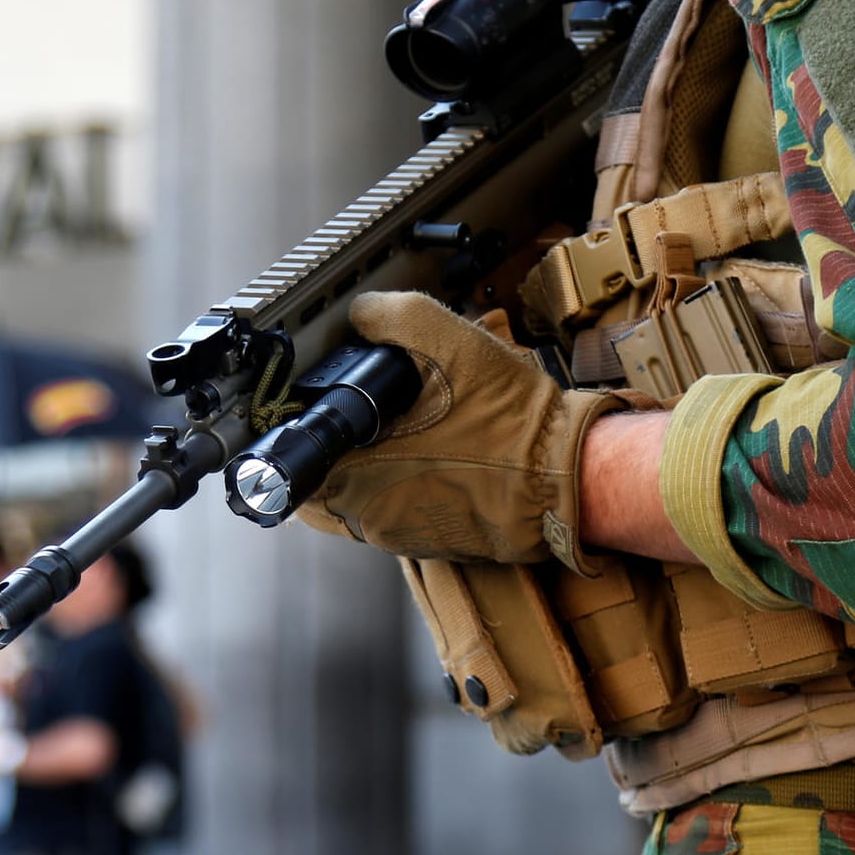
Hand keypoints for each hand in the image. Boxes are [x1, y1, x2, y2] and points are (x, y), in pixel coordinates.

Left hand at [294, 291, 650, 572]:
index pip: (290, 461)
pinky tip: (427, 451)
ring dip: (363, 464)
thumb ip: (389, 316)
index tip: (310, 407)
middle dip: (333, 444)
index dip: (293, 425)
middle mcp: (364, 516)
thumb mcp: (446, 339)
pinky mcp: (425, 542)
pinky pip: (390, 509)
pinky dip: (397, 481)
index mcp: (351, 475)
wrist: (564, 476)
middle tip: (361, 414)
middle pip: (317, 478)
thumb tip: (360, 313)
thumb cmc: (507, 421)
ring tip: (401, 429)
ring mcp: (394, 535)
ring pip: (352, 496)